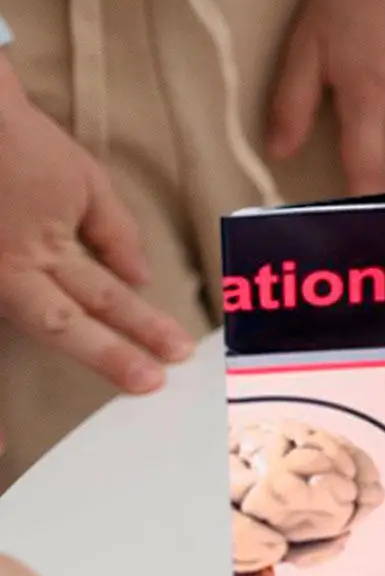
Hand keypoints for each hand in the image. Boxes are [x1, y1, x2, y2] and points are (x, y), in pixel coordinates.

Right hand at [0, 61, 193, 431]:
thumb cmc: (20, 144)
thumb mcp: (84, 183)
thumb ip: (114, 236)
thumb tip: (139, 280)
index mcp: (34, 252)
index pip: (101, 299)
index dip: (140, 328)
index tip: (176, 355)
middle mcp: (2, 273)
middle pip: (62, 326)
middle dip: (108, 356)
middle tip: (149, 383)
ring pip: (24, 329)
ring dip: (26, 382)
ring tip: (25, 432)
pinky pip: (0, 326)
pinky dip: (2, 370)